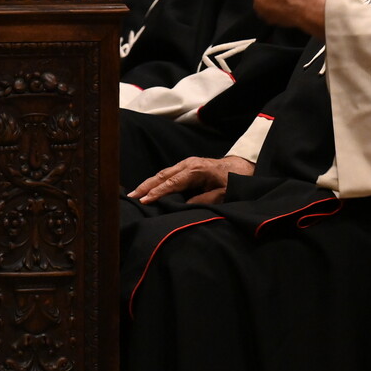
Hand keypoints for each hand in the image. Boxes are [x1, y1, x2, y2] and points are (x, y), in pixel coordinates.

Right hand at [129, 155, 255, 204]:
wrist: (239, 168)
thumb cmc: (232, 181)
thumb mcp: (222, 193)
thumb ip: (204, 200)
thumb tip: (186, 206)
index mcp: (196, 170)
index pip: (172, 183)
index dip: (158, 192)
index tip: (145, 200)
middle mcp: (188, 164)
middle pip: (162, 175)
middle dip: (146, 186)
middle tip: (131, 196)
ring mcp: (185, 164)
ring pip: (162, 173)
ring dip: (148, 183)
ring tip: (133, 194)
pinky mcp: (185, 167)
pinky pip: (167, 174)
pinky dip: (155, 181)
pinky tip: (146, 189)